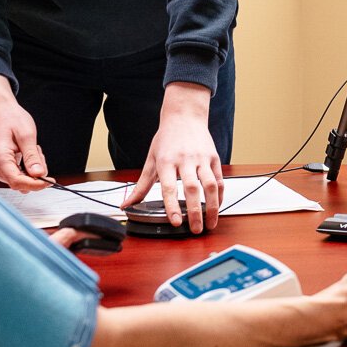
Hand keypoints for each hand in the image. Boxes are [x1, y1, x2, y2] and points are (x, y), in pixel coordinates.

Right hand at [0, 74, 48, 191]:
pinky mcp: (2, 169)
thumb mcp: (27, 135)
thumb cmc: (12, 120)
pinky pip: (19, 175)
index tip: (50, 181)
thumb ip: (32, 157)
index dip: (35, 184)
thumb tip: (39, 174)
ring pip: (21, 180)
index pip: (17, 182)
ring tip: (32, 150)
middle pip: (20, 183)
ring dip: (32, 169)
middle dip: (35, 173)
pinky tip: (28, 154)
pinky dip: (28, 168)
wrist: (3, 113)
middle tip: (38, 153)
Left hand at [122, 82, 221, 232]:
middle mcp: (185, 160)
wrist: (184, 116)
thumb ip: (141, 185)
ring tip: (210, 224)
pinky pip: (220, 179)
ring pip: (210, 185)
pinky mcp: (214, 157)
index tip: (176, 222)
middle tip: (196, 230)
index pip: (169, 187)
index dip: (172, 206)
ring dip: (212, 207)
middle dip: (195, 212)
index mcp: (166, 161)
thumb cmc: (166, 139)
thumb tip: (127, 204)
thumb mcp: (151, 160)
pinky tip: (216, 207)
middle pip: (192, 189)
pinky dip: (219, 196)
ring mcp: (202, 158)